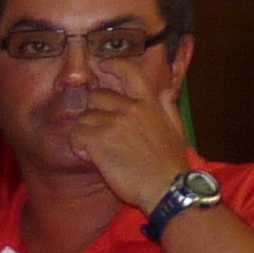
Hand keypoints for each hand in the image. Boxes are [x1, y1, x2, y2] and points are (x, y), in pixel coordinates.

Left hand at [67, 59, 198, 215]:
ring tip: (97, 150)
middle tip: (98, 132)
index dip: (113, 65)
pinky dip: (79, 147)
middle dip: (93, 112)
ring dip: (85, 134)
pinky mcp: (99, 141)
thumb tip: (166, 91)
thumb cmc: (171, 165)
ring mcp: (114, 123)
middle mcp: (130, 108)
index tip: (103, 65)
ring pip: (83, 118)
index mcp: (149, 104)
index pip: (129, 72)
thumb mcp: (177, 130)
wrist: (167, 188)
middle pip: (96, 97)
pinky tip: (91, 157)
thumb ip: (168, 107)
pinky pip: (76, 136)